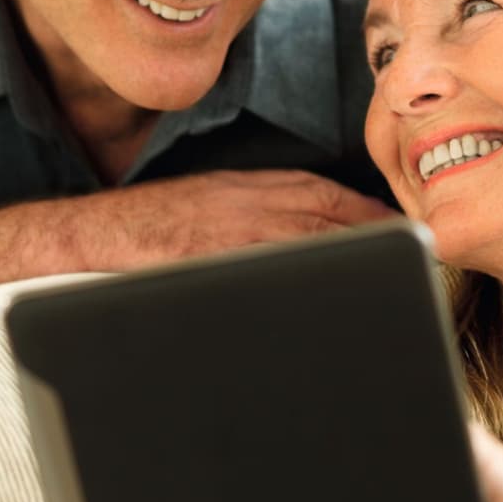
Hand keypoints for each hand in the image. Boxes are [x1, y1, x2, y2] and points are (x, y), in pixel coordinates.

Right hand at [60, 170, 397, 271]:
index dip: (370, 215)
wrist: (87, 237)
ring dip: (353, 267)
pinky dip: (307, 292)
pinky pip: (273, 277)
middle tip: (415, 264)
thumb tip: (300, 236)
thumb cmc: (146, 228)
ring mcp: (233, 238)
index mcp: (250, 188)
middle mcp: (249, 207)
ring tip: (388, 293)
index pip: (327, 195)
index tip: (401, 232)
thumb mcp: (209, 203)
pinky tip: (330, 313)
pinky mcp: (216, 267)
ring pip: (312, 248)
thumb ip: (256, 213)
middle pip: (332, 221)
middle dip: (375, 242)